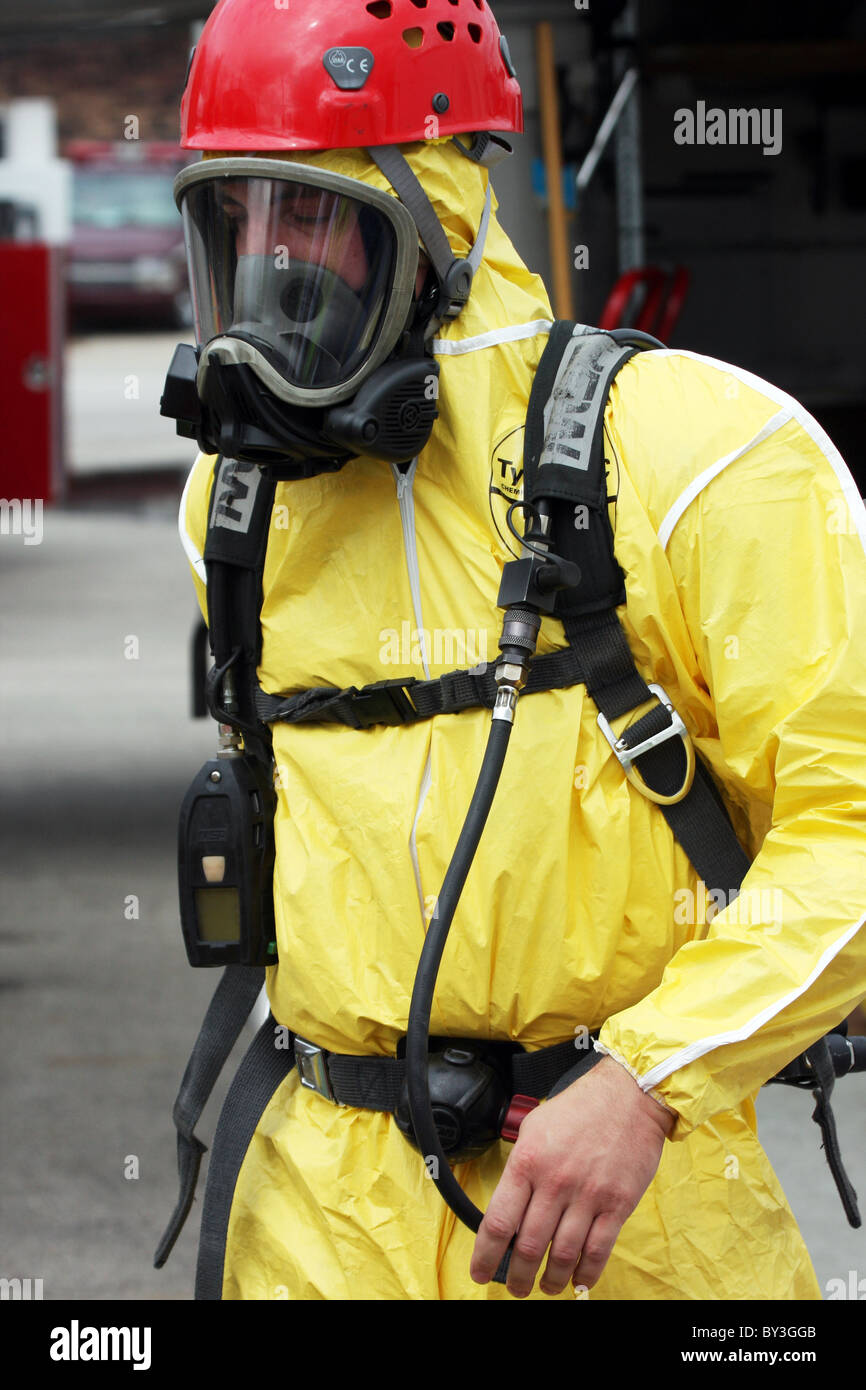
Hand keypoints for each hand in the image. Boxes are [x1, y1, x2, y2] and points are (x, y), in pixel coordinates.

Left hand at [469, 1054, 675, 1297]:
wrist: (628, 1096)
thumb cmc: (580, 1109)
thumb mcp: (534, 1127)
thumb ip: (519, 1167)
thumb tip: (507, 1205)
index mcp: (527, 1163)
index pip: (498, 1222)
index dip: (486, 1256)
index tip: (481, 1272)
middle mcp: (555, 1183)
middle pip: (528, 1247)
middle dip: (517, 1277)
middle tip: (515, 1287)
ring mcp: (588, 1196)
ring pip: (562, 1255)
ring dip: (550, 1280)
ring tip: (544, 1286)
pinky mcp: (617, 1205)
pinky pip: (598, 1251)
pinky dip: (586, 1273)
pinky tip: (577, 1279)